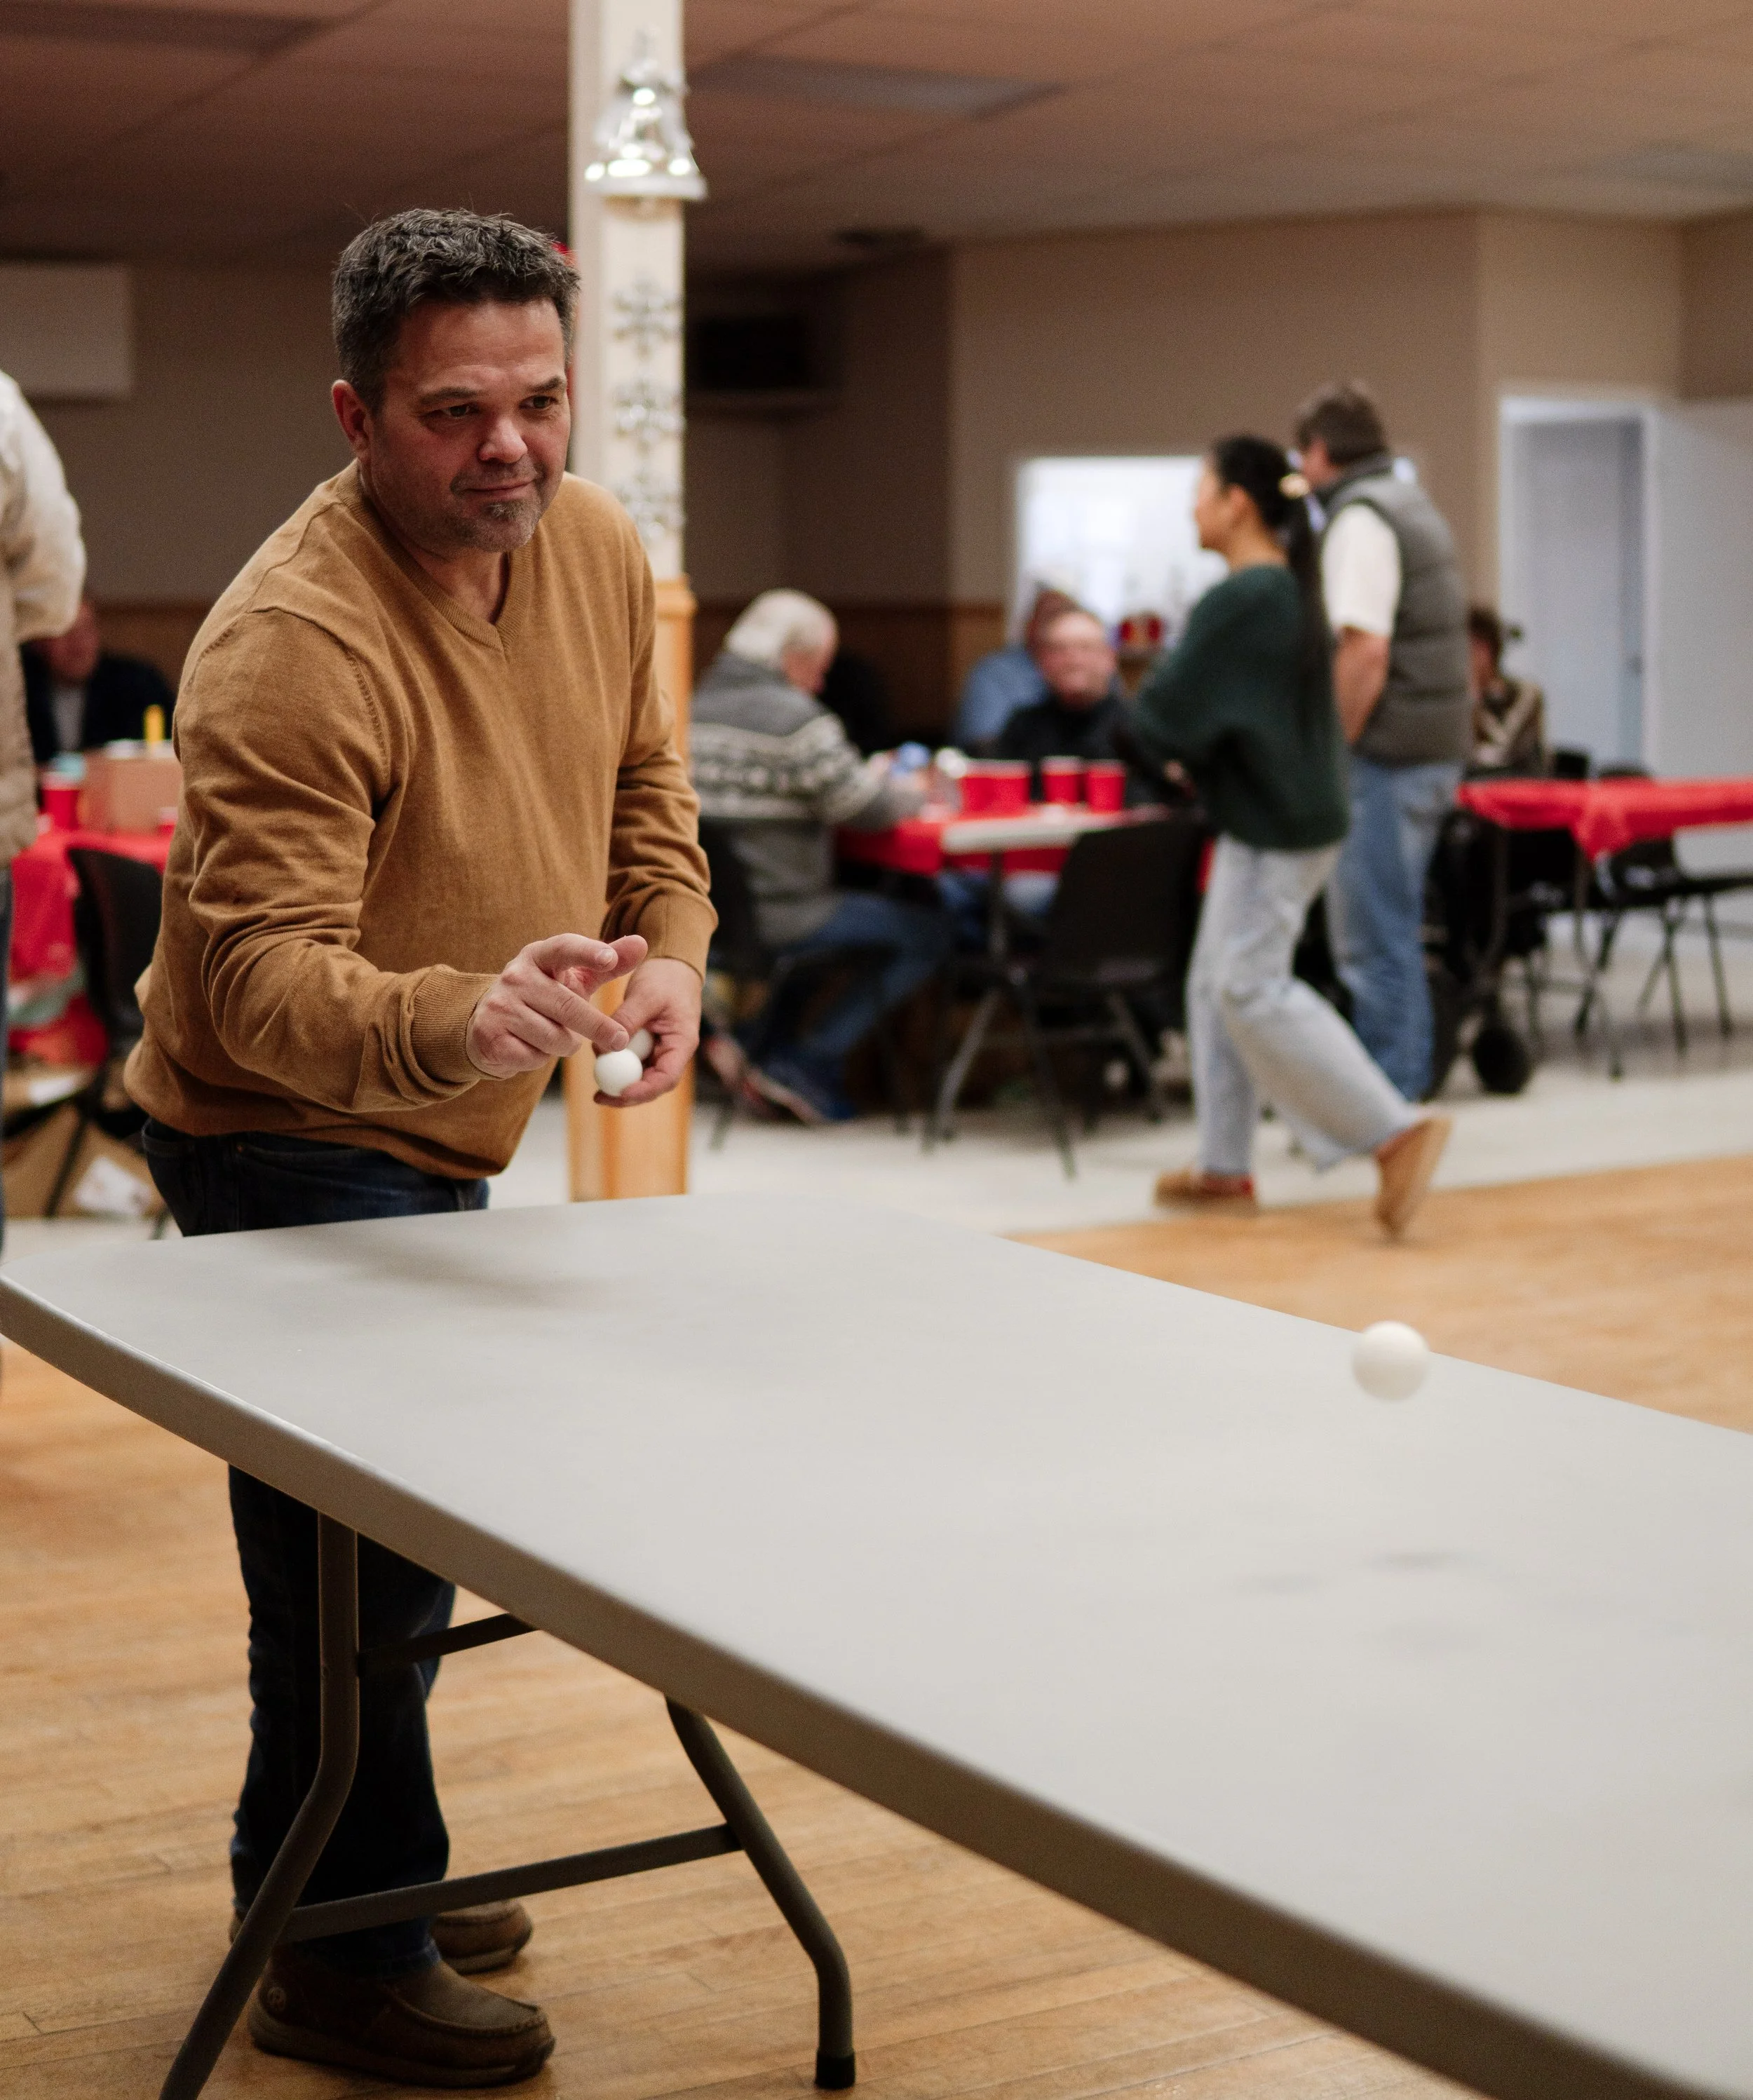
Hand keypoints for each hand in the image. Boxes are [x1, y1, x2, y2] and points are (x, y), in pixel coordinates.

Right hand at [466, 933, 646, 1078]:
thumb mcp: (574, 977)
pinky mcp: (491, 1035)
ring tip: (552, 1036)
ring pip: (554, 1037)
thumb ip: (608, 963)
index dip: (587, 952)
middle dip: (597, 1026)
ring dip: (563, 1045)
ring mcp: (500, 1005)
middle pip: (567, 1005)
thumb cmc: (545, 995)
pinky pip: (534, 1056)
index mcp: (538, 955)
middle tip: (620, 1040)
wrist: (490, 1023)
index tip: (609, 958)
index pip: (564, 948)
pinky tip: (529, 1047)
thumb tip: (642, 943)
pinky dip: (540, 1058)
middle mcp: (515, 976)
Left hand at [595, 956, 700, 1106]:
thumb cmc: (666, 979)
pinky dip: (615, 1066)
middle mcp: (672, 1053)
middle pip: (652, 1085)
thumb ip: (627, 1020)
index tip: (621, 1092)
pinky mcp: (646, 1048)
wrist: (671, 969)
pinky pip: (630, 1064)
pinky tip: (599, 1061)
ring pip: (639, 1078)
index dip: (645, 1089)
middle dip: (626, 1095)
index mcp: (682, 1043)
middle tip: (600, 1097)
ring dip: (618, 1083)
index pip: (667, 1076)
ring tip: (596, 1086)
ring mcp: (659, 1052)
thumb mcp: (646, 995)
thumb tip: (605, 1047)